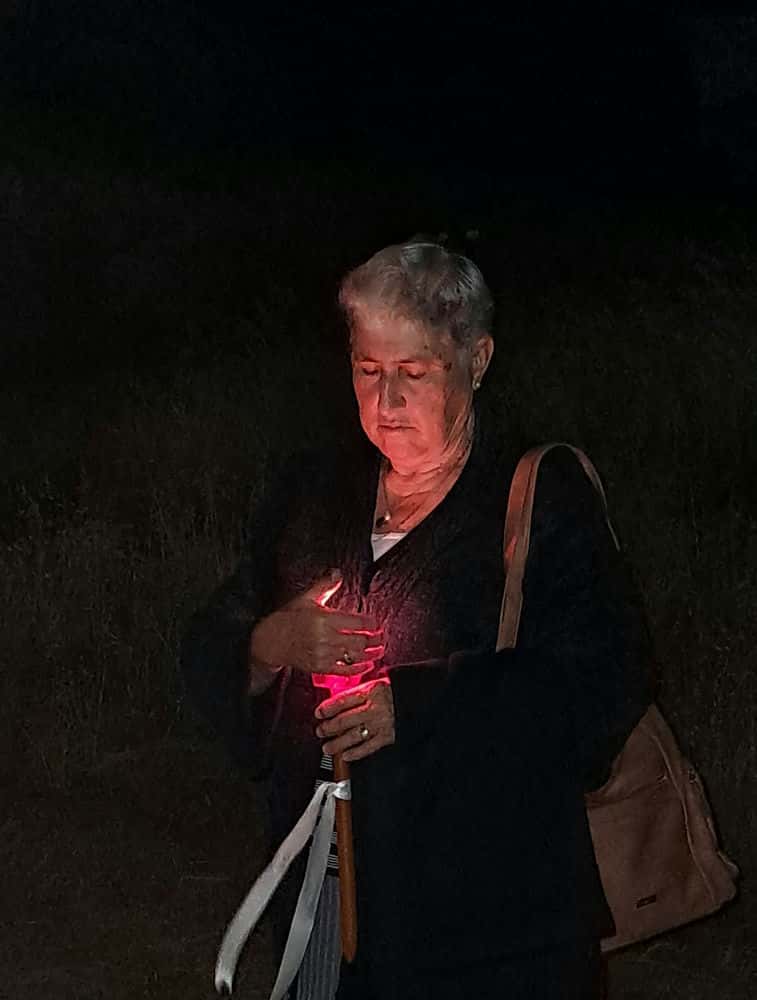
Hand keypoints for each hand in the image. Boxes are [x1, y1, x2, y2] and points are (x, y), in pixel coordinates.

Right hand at [249, 572, 383, 679]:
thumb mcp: (306, 598)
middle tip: (382, 638)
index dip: (371, 624)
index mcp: (324, 619)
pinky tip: (367, 666)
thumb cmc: (289, 618)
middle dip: (374, 640)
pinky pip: (343, 671)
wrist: (271, 641)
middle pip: (359, 641)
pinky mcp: (320, 668)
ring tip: (379, 651)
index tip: (377, 623)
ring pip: (354, 656)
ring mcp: (323, 654)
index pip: (356, 622)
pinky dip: (358, 669)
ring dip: (371, 655)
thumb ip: (325, 585)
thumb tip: (338, 572)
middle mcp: (325, 638)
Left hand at [314, 678, 394, 761]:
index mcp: (370, 691)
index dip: (327, 708)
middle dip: (329, 728)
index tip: (319, 713)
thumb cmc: (394, 691)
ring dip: (337, 744)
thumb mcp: (375, 684)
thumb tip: (335, 702)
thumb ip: (356, 692)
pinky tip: (346, 756)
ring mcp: (381, 723)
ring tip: (328, 748)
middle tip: (320, 731)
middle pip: (345, 719)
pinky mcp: (388, 736)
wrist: (417, 699)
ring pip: (354, 736)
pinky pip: (368, 747)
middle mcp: (374, 708)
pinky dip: (355, 753)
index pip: (343, 700)